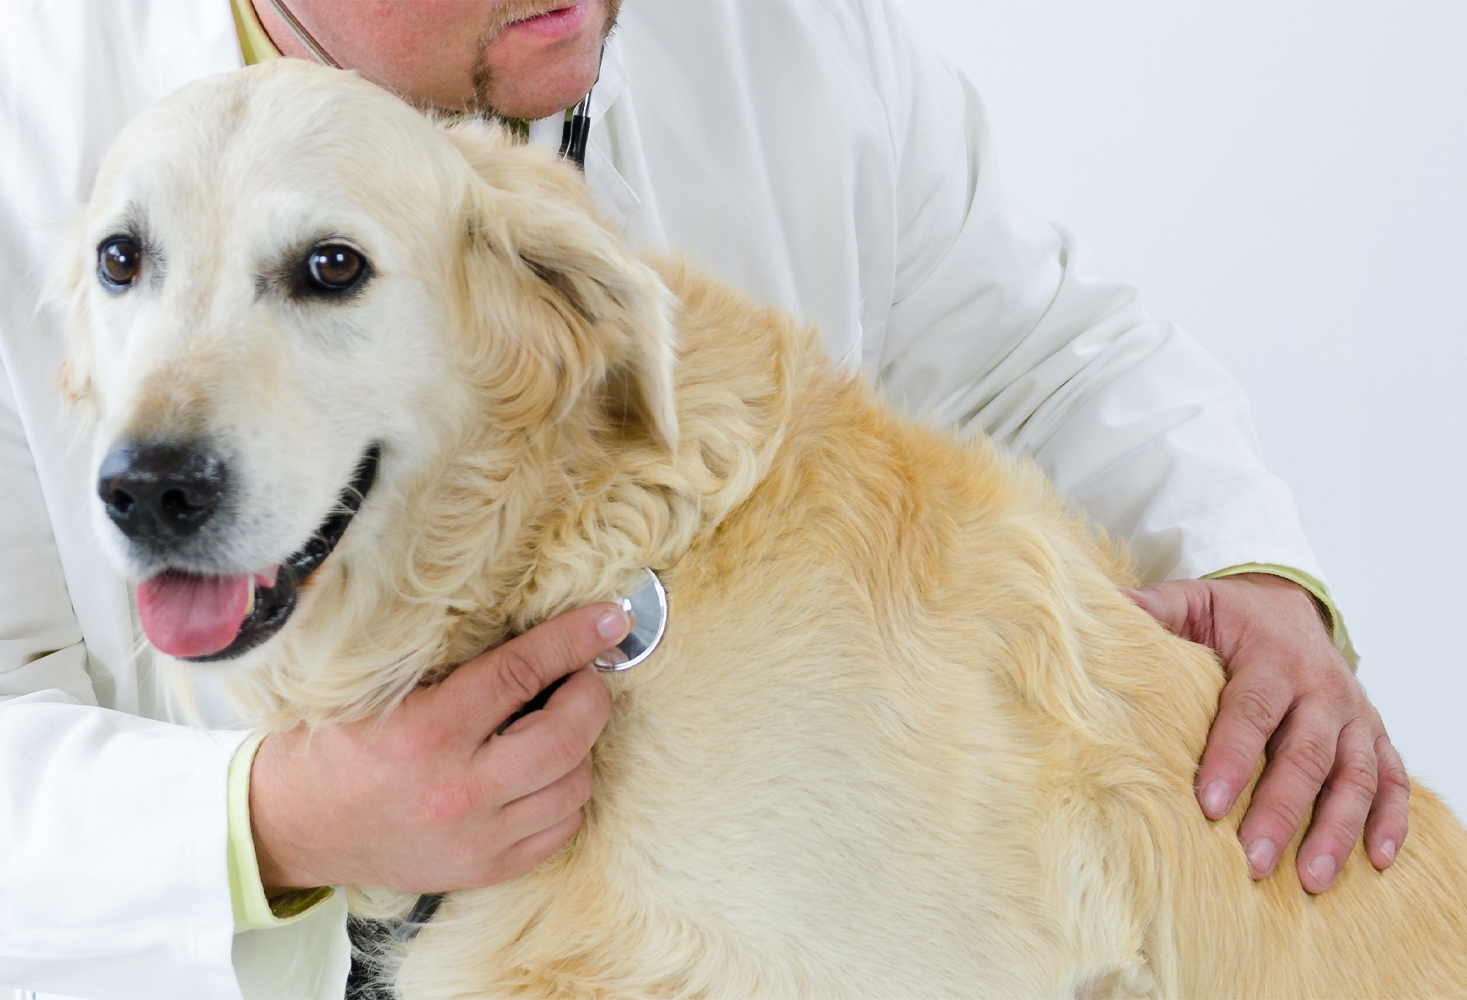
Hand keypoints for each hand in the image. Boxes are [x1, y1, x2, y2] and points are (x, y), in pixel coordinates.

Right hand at [249, 603, 627, 893]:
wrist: (290, 829)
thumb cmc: (333, 746)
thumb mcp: (375, 690)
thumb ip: (453, 666)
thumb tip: (532, 633)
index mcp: (426, 733)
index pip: (520, 673)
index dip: (572, 640)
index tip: (608, 620)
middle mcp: (459, 790)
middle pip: (566, 736)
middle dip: (591, 694)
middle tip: (585, 674)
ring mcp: (476, 838)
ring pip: (574, 784)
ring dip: (581, 746)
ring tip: (559, 722)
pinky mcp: (484, 869)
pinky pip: (561, 828)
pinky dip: (567, 793)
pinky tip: (545, 770)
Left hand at [1127, 574, 1408, 892]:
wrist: (1290, 605)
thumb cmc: (1232, 616)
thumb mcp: (1192, 601)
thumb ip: (1153, 609)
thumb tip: (1105, 611)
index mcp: (1273, 658)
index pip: (1252, 711)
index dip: (1232, 757)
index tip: (1209, 803)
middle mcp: (1322, 688)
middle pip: (1305, 755)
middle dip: (1280, 811)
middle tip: (1251, 860)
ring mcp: (1354, 716)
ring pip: (1355, 776)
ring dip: (1336, 829)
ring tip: (1309, 878)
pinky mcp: (1375, 736)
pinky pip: (1392, 780)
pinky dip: (1391, 819)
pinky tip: (1377, 860)